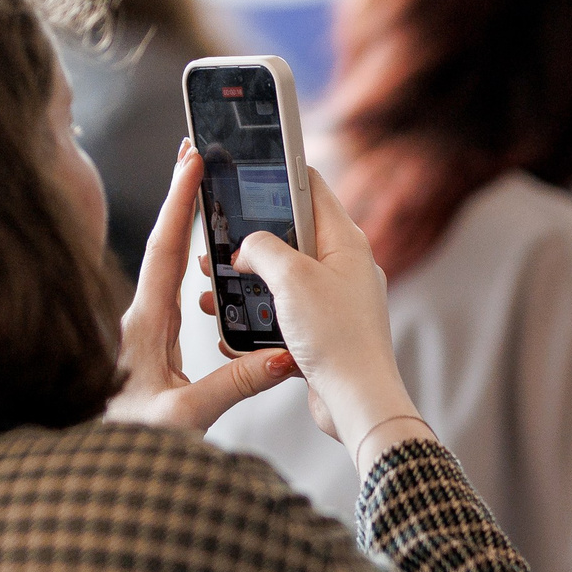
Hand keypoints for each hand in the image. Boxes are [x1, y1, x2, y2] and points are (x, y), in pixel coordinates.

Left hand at [107, 144, 297, 433]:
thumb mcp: (186, 417)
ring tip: (206, 197)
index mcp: (143, 327)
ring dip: (183, 229)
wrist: (88, 472)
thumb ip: (236, 385)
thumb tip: (282, 357)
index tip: (192, 159)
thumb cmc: (125, 446)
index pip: (164, 250)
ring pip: (163, 269)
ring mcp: (139, 334)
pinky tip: (199, 266)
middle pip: (162, 246)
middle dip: (181, 198)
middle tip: (197, 154)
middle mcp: (137, 322)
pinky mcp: (144, 350)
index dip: (180, 202)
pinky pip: (168, 295)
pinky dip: (183, 266)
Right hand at [226, 170, 430, 469]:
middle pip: (291, 233)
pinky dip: (260, 311)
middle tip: (217, 240)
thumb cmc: (336, 337)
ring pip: (284, 274)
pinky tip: (232, 322)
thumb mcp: (291, 278)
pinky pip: (286, 309)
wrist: (358, 401)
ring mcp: (335, 297)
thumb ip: (262, 248)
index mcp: (345, 240)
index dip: (277, 173)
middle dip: (251, 236)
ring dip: (249, 278)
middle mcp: (344, 265)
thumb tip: (246, 247)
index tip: (245, 170)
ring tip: (213, 283)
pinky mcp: (325, 328)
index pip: (310, 186)